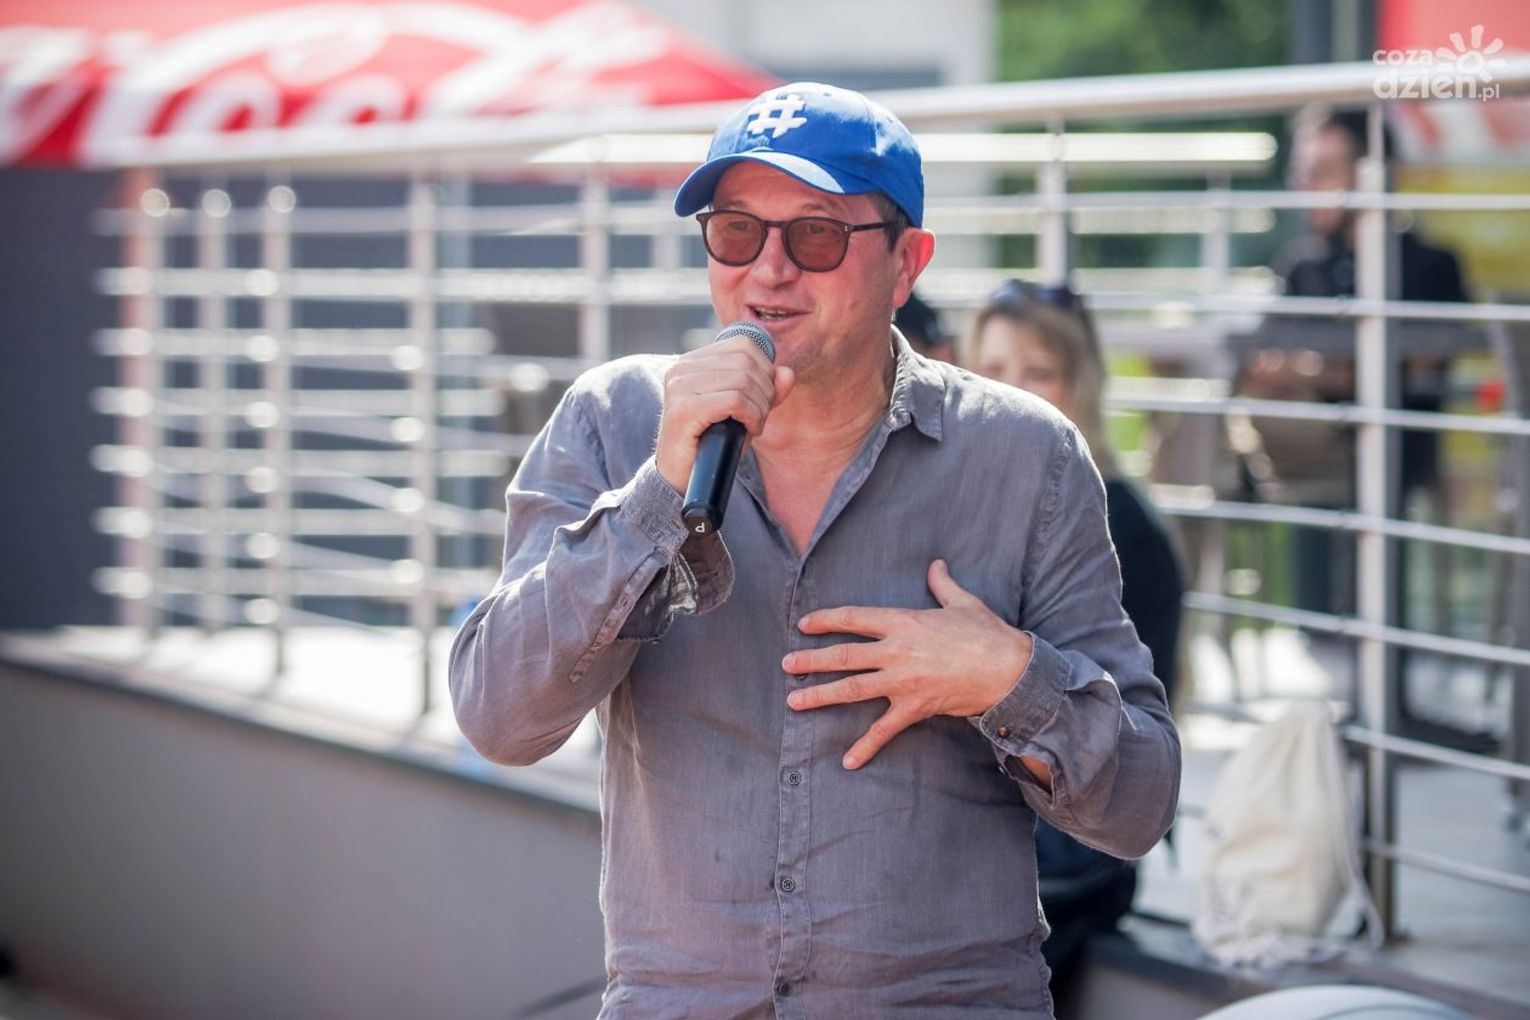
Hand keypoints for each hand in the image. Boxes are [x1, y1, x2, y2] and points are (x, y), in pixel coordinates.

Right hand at [654, 337, 795, 493]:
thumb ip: (767, 389)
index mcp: (693, 361)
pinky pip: (734, 401)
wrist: (681, 477)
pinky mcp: (683, 410)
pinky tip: (748, 431)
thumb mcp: (745, 411)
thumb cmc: (712, 442)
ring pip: (743, 381)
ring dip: (759, 408)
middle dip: (765, 392)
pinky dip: (751, 417)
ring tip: (752, 427)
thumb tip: (786, 373)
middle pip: (746, 362)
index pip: (743, 345)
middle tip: (759, 418)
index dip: (764, 370)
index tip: (762, 399)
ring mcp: (679, 387)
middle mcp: (682, 368)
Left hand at [782, 559, 1033, 769]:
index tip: (805, 624)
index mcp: (904, 621)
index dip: (826, 620)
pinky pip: (884, 730)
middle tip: (786, 664)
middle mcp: (896, 651)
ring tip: (794, 701)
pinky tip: (848, 761)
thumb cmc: (988, 634)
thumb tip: (936, 564)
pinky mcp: (915, 707)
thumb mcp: (963, 602)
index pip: (854, 618)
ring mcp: (903, 681)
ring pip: (851, 688)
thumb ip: (942, 584)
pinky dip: (865, 746)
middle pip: (843, 655)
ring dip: (820, 695)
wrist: (1010, 670)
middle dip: (810, 660)